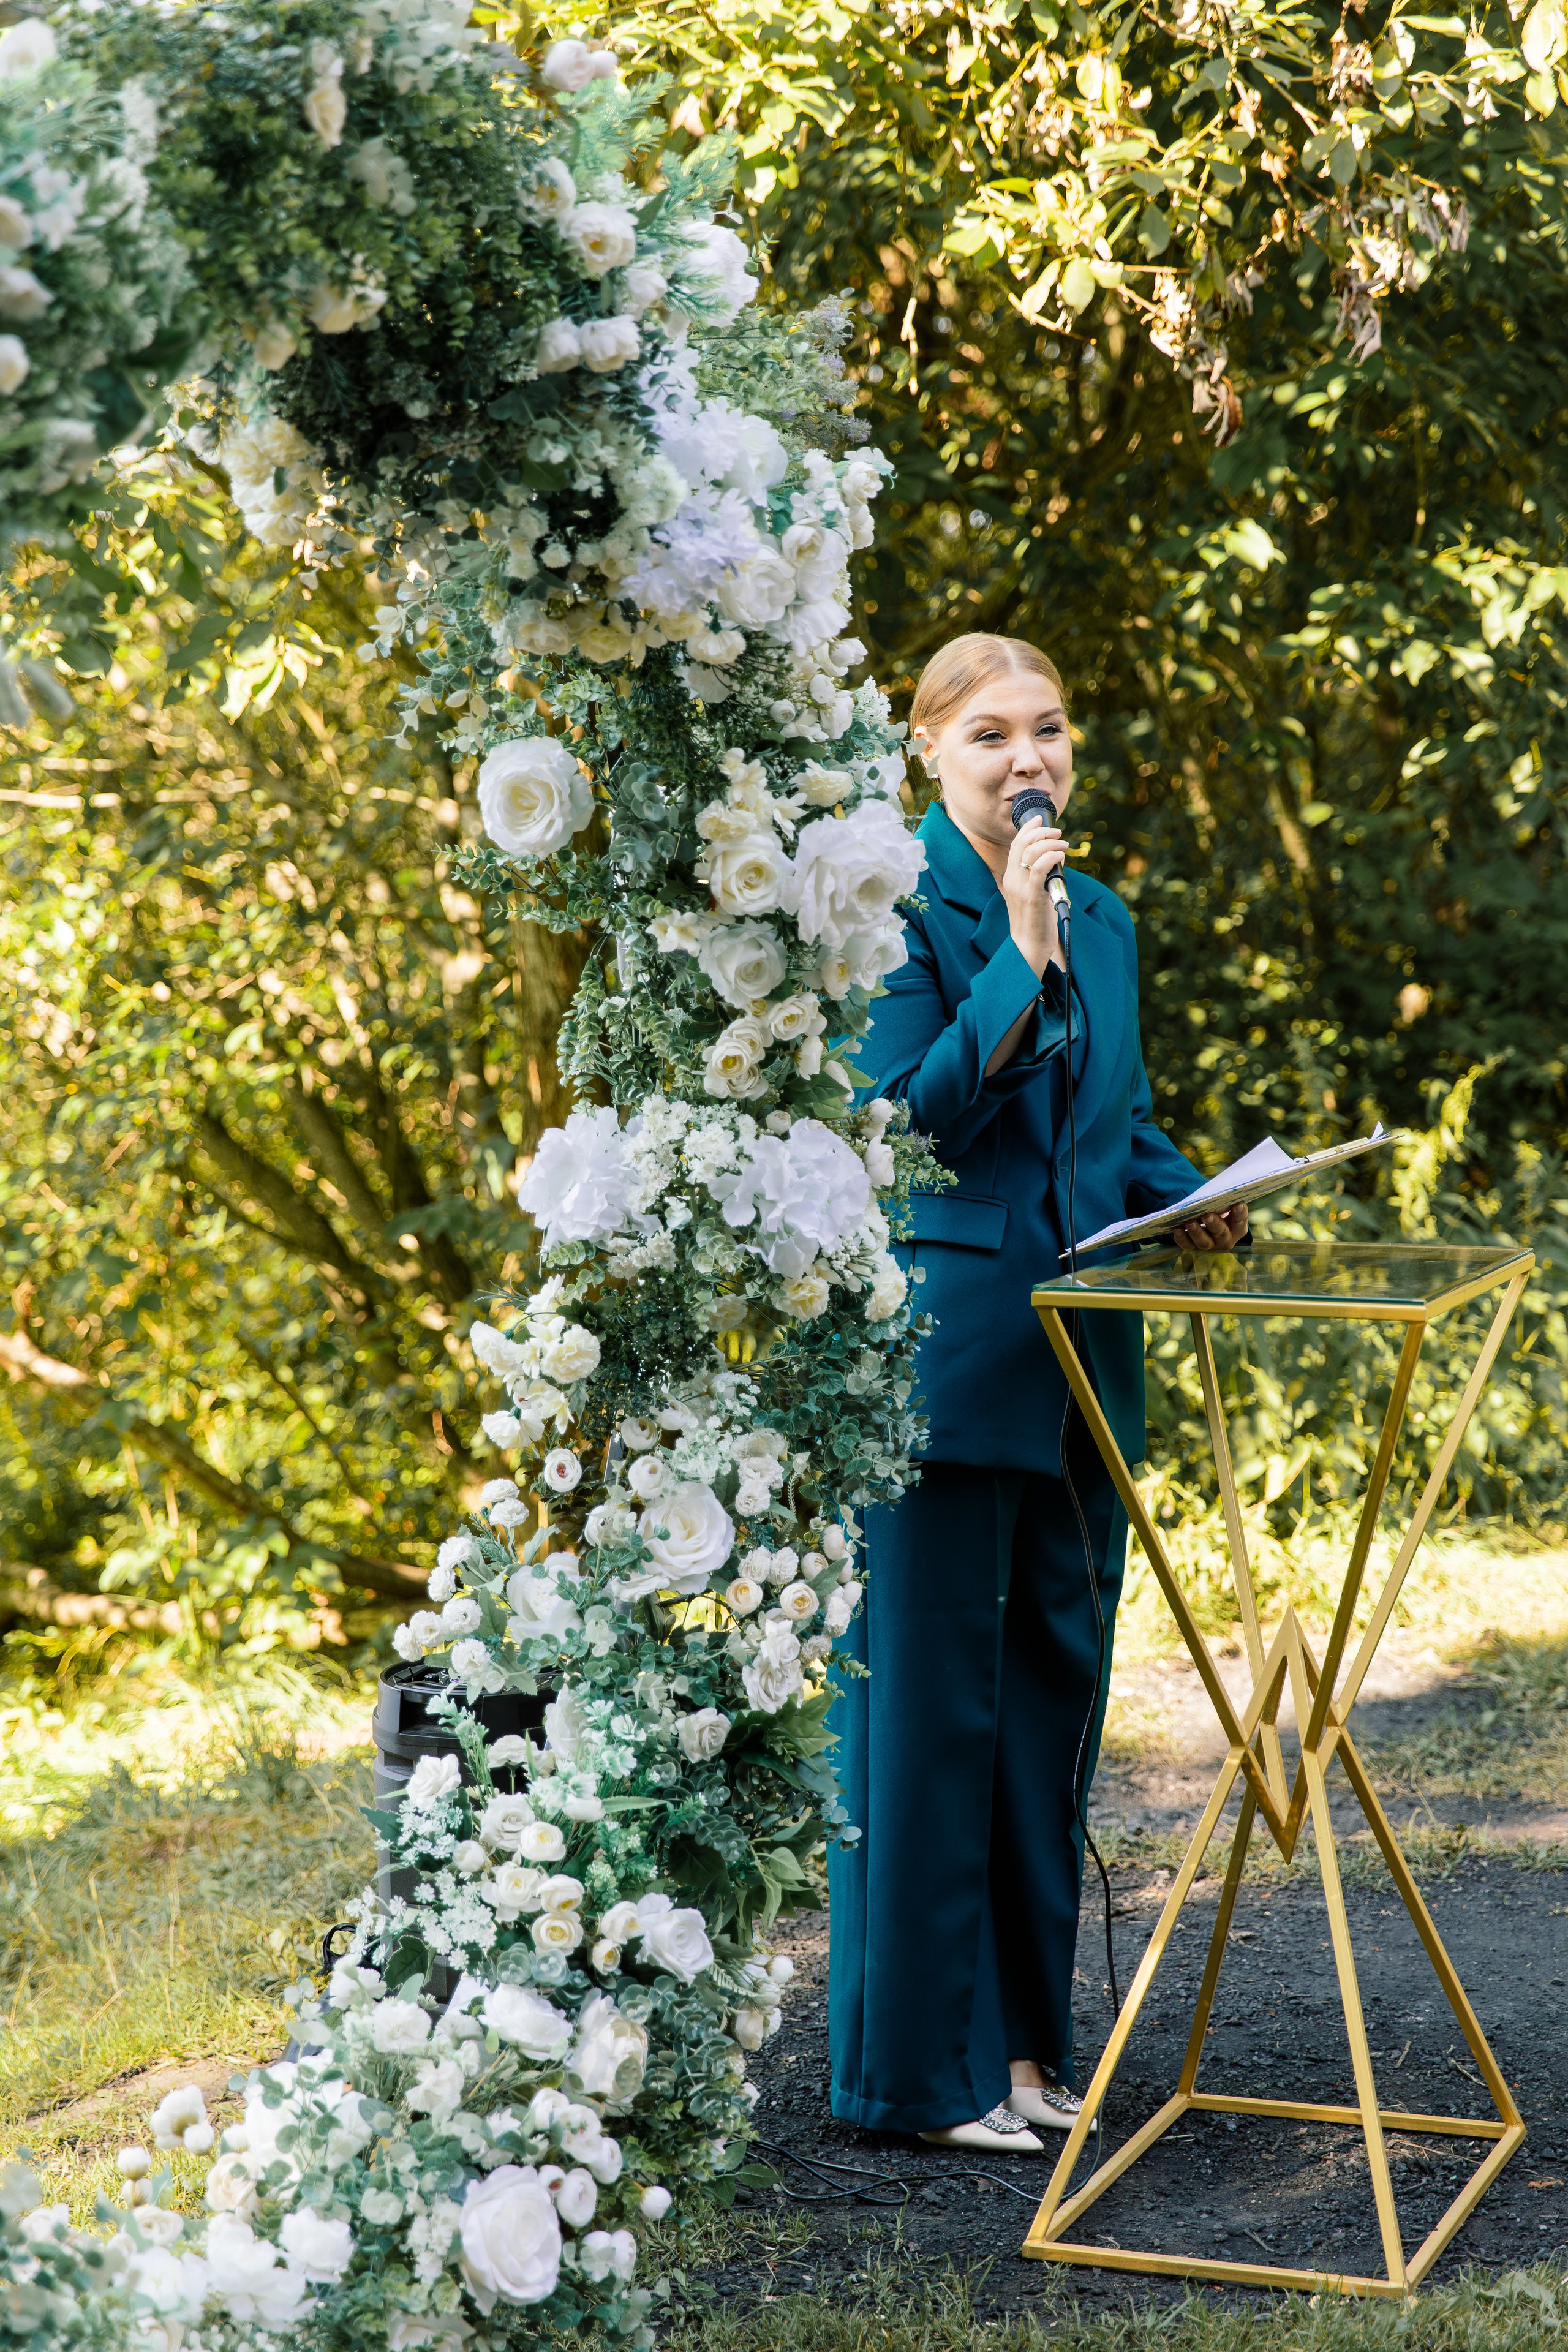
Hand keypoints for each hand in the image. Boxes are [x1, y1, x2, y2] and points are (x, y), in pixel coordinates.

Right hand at [1000, 814, 1068, 976]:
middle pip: (1021, 845)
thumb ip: (1042, 875)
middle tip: (1057, 831)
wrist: (1029, 945)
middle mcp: (1012, 880)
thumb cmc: (1036, 921)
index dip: (1027, 829)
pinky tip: (1061, 856)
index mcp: (1010, 878)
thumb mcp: (1037, 893)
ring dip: (1050, 844)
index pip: (1015, 846)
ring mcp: (1020, 888)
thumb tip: (1057, 856)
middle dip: (1040, 832)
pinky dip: (1051, 857)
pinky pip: (1039, 869)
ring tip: (1063, 844)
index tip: (1040, 819)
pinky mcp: (1032, 897)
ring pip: (1031, 853)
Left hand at [1172, 1203, 1248, 1252]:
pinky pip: (1187, 1245)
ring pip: (1204, 1242)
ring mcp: (1209, 1245)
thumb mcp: (1226, 1205)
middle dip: (1214, 1224)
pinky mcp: (1194, 1246)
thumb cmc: (1219, 1210)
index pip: (1240, 1221)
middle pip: (1221, 1233)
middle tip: (1206, 1215)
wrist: (1207, 1221)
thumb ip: (1227, 1199)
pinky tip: (1177, 1228)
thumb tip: (1226, 1191)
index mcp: (1237, 1228)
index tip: (1238, 1204)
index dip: (1240, 1214)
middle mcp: (1225, 1240)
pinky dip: (1181, 1238)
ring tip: (1190, 1222)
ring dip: (1197, 1232)